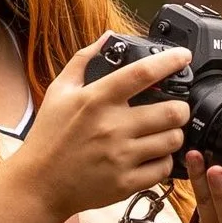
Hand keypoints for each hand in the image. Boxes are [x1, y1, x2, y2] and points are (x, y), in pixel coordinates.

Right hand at [11, 40, 193, 220]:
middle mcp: (111, 127)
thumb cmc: (48, 136)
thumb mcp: (59, 91)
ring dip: (174, 134)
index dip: (170, 61)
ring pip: (173, 140)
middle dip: (180, 107)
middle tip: (175, 108)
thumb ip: (83, 60)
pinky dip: (163, 160)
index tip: (183, 56)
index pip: (142, 73)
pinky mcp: (125, 183)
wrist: (38, 184)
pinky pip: (163, 168)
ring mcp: (120, 157)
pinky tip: (152, 155)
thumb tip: (108, 37)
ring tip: (163, 132)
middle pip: (173, 111)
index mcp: (96, 100)